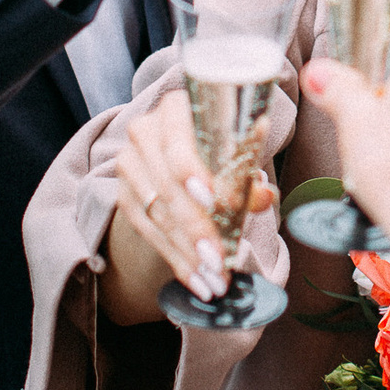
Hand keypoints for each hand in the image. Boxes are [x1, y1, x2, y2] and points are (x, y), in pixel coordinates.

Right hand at [103, 86, 277, 325]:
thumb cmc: (220, 146)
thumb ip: (248, 170)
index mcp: (176, 108)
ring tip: (214, 278)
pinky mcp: (124, 196)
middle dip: (196, 227)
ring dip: (188, 251)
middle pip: (167, 185)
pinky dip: (176, 259)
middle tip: (219, 259)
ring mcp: (129, 165)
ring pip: (158, 214)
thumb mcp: (238, 152)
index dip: (192, 170)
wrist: (186, 156)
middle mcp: (144, 132)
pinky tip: (196, 280)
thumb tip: (265, 195)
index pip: (177, 141)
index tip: (212, 200)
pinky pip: (148, 233)